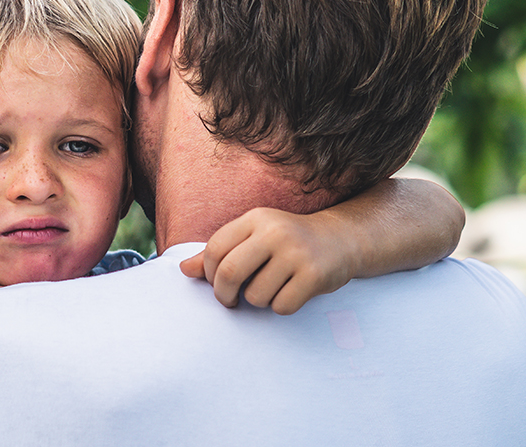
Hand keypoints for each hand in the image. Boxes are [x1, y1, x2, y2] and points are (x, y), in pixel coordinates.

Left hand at [180, 207, 357, 315]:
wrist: (342, 238)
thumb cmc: (288, 241)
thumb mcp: (254, 236)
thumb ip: (219, 252)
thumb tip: (182, 270)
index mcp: (256, 218)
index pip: (214, 249)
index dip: (208, 273)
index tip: (216, 283)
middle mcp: (275, 232)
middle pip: (229, 273)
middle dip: (223, 295)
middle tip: (230, 301)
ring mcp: (296, 253)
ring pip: (255, 295)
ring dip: (258, 301)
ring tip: (272, 288)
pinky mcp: (314, 275)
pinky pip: (281, 306)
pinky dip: (281, 307)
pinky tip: (291, 292)